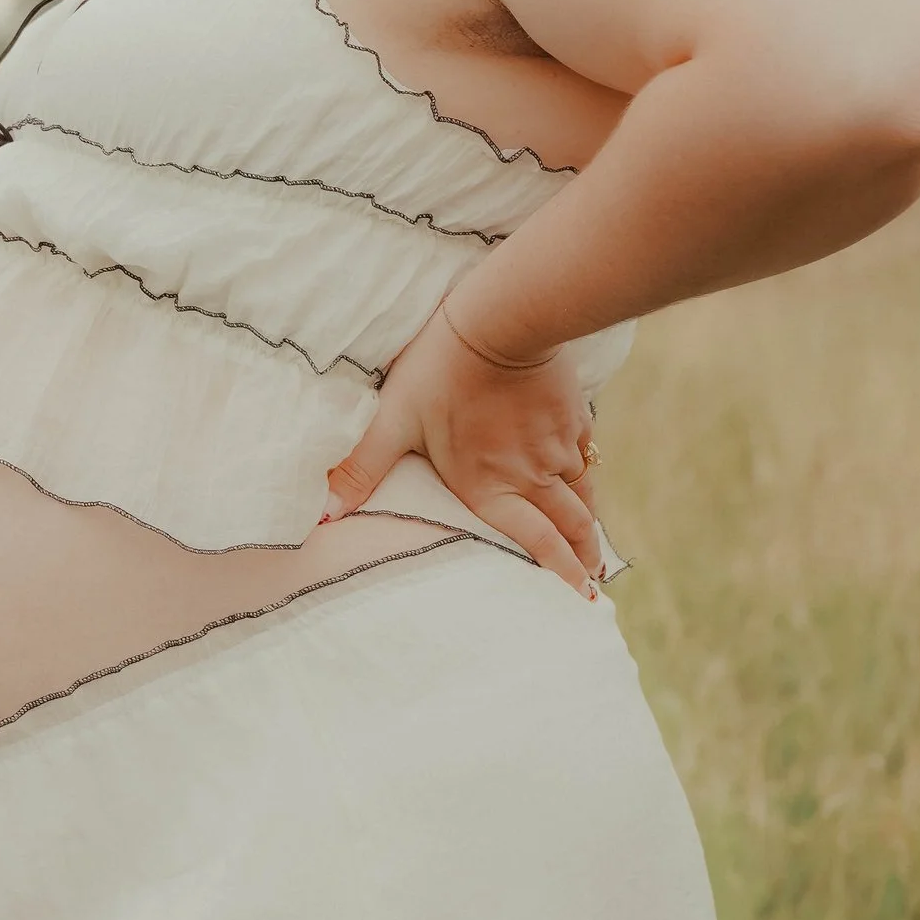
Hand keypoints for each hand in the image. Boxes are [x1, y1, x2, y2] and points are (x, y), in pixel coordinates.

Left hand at [324, 304, 604, 596]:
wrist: (503, 320)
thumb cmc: (443, 369)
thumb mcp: (394, 419)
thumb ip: (361, 468)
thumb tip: (322, 513)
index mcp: (489, 486)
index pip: (536, 542)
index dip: (561, 574)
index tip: (580, 599)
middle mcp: (531, 475)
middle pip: (571, 526)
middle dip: (585, 560)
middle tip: (594, 585)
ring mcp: (557, 447)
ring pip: (583, 496)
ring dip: (590, 525)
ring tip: (596, 546)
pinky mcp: (573, 417)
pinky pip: (586, 458)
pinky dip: (588, 479)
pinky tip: (585, 482)